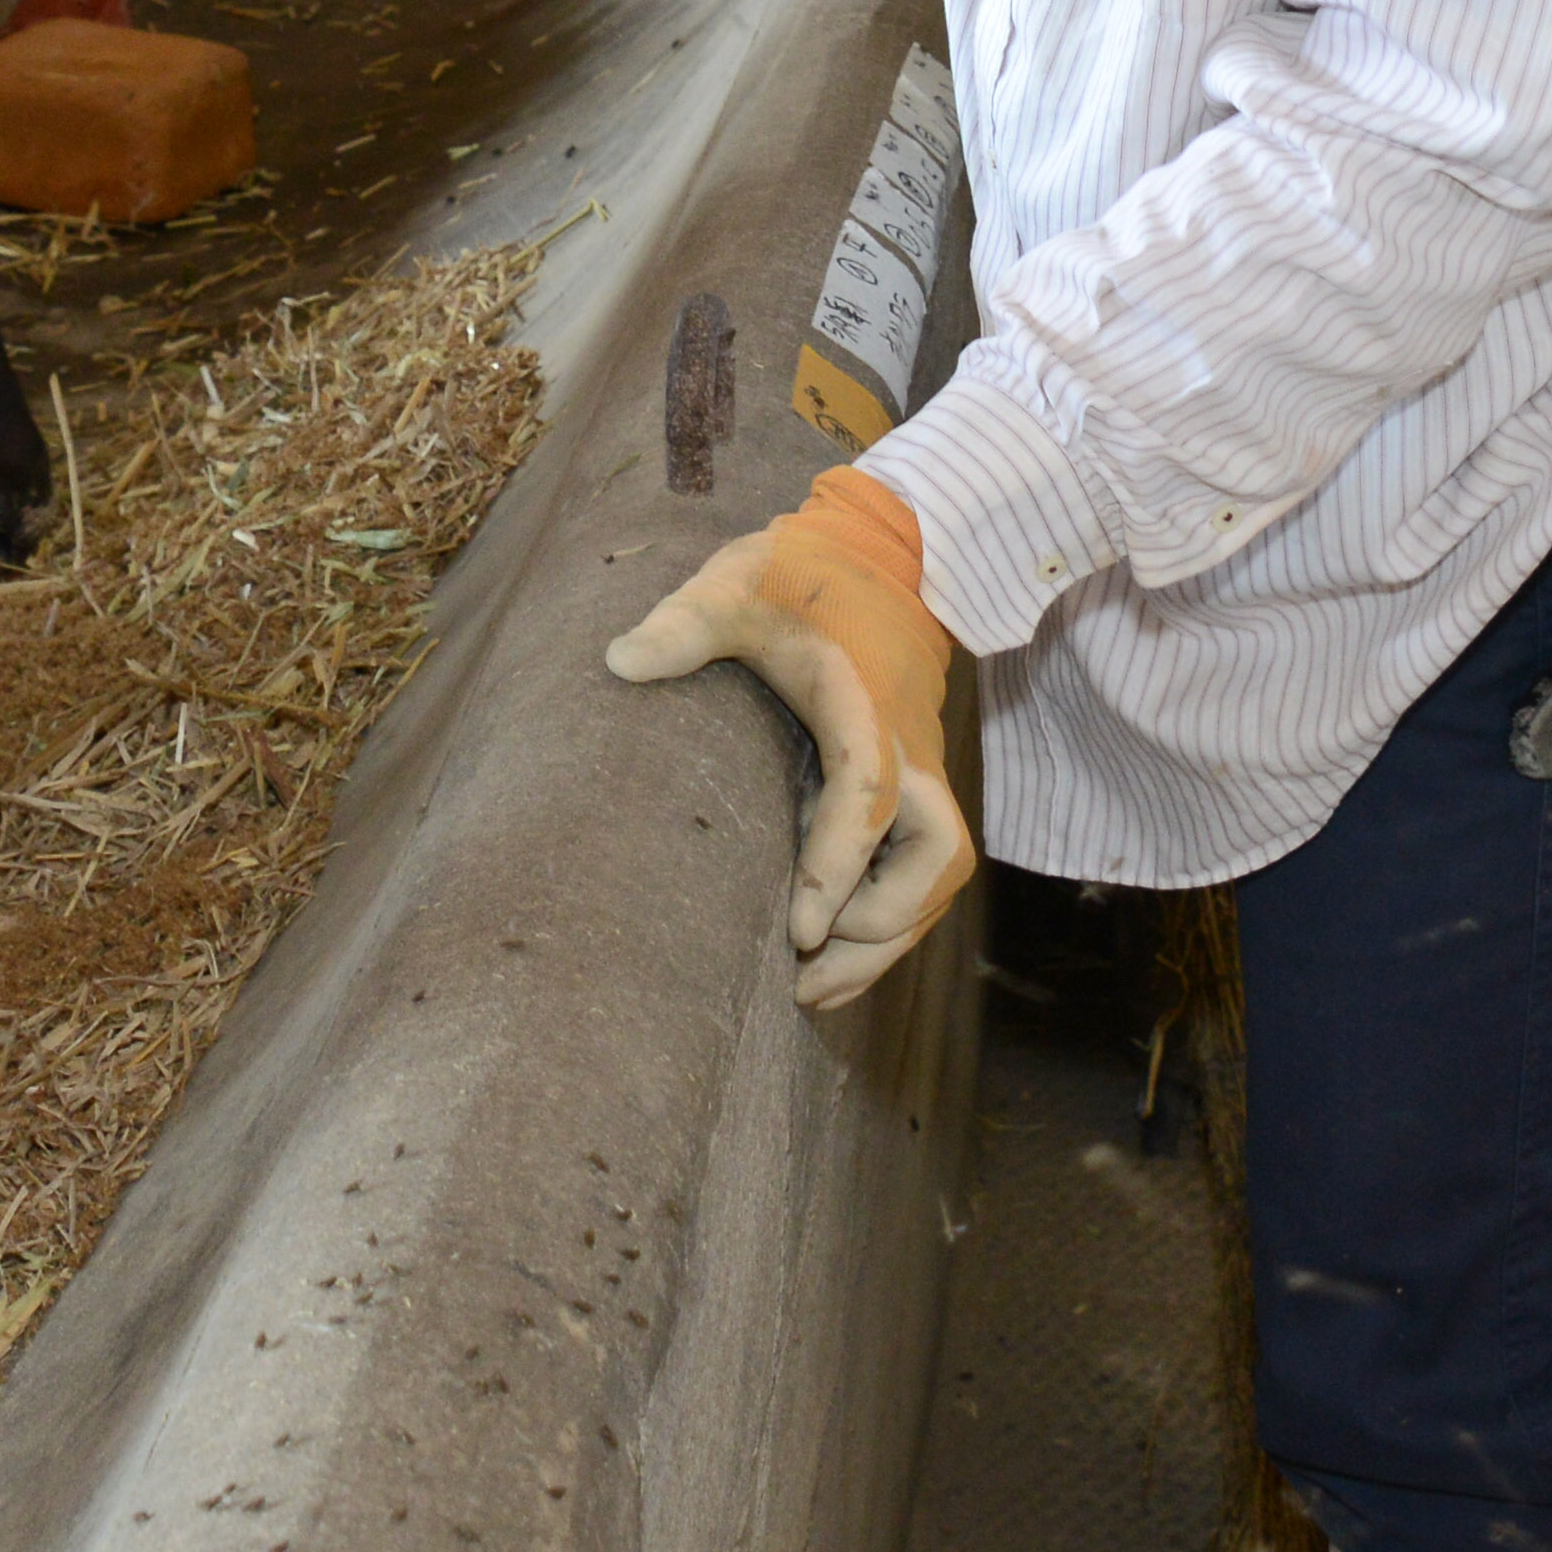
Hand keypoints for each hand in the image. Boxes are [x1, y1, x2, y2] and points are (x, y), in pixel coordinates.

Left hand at [604, 469, 974, 1011]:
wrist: (877, 560)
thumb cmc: (792, 577)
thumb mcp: (732, 587)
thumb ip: (683, 623)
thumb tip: (618, 661)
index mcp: (861, 704)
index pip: (868, 792)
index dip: (839, 864)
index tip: (799, 929)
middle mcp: (906, 749)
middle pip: (933, 858)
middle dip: (880, 926)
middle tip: (802, 979)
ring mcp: (916, 774)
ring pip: (933, 878)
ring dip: (886, 941)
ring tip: (810, 992)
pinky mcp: (908, 793)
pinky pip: (916, 873)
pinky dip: (884, 922)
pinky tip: (825, 959)